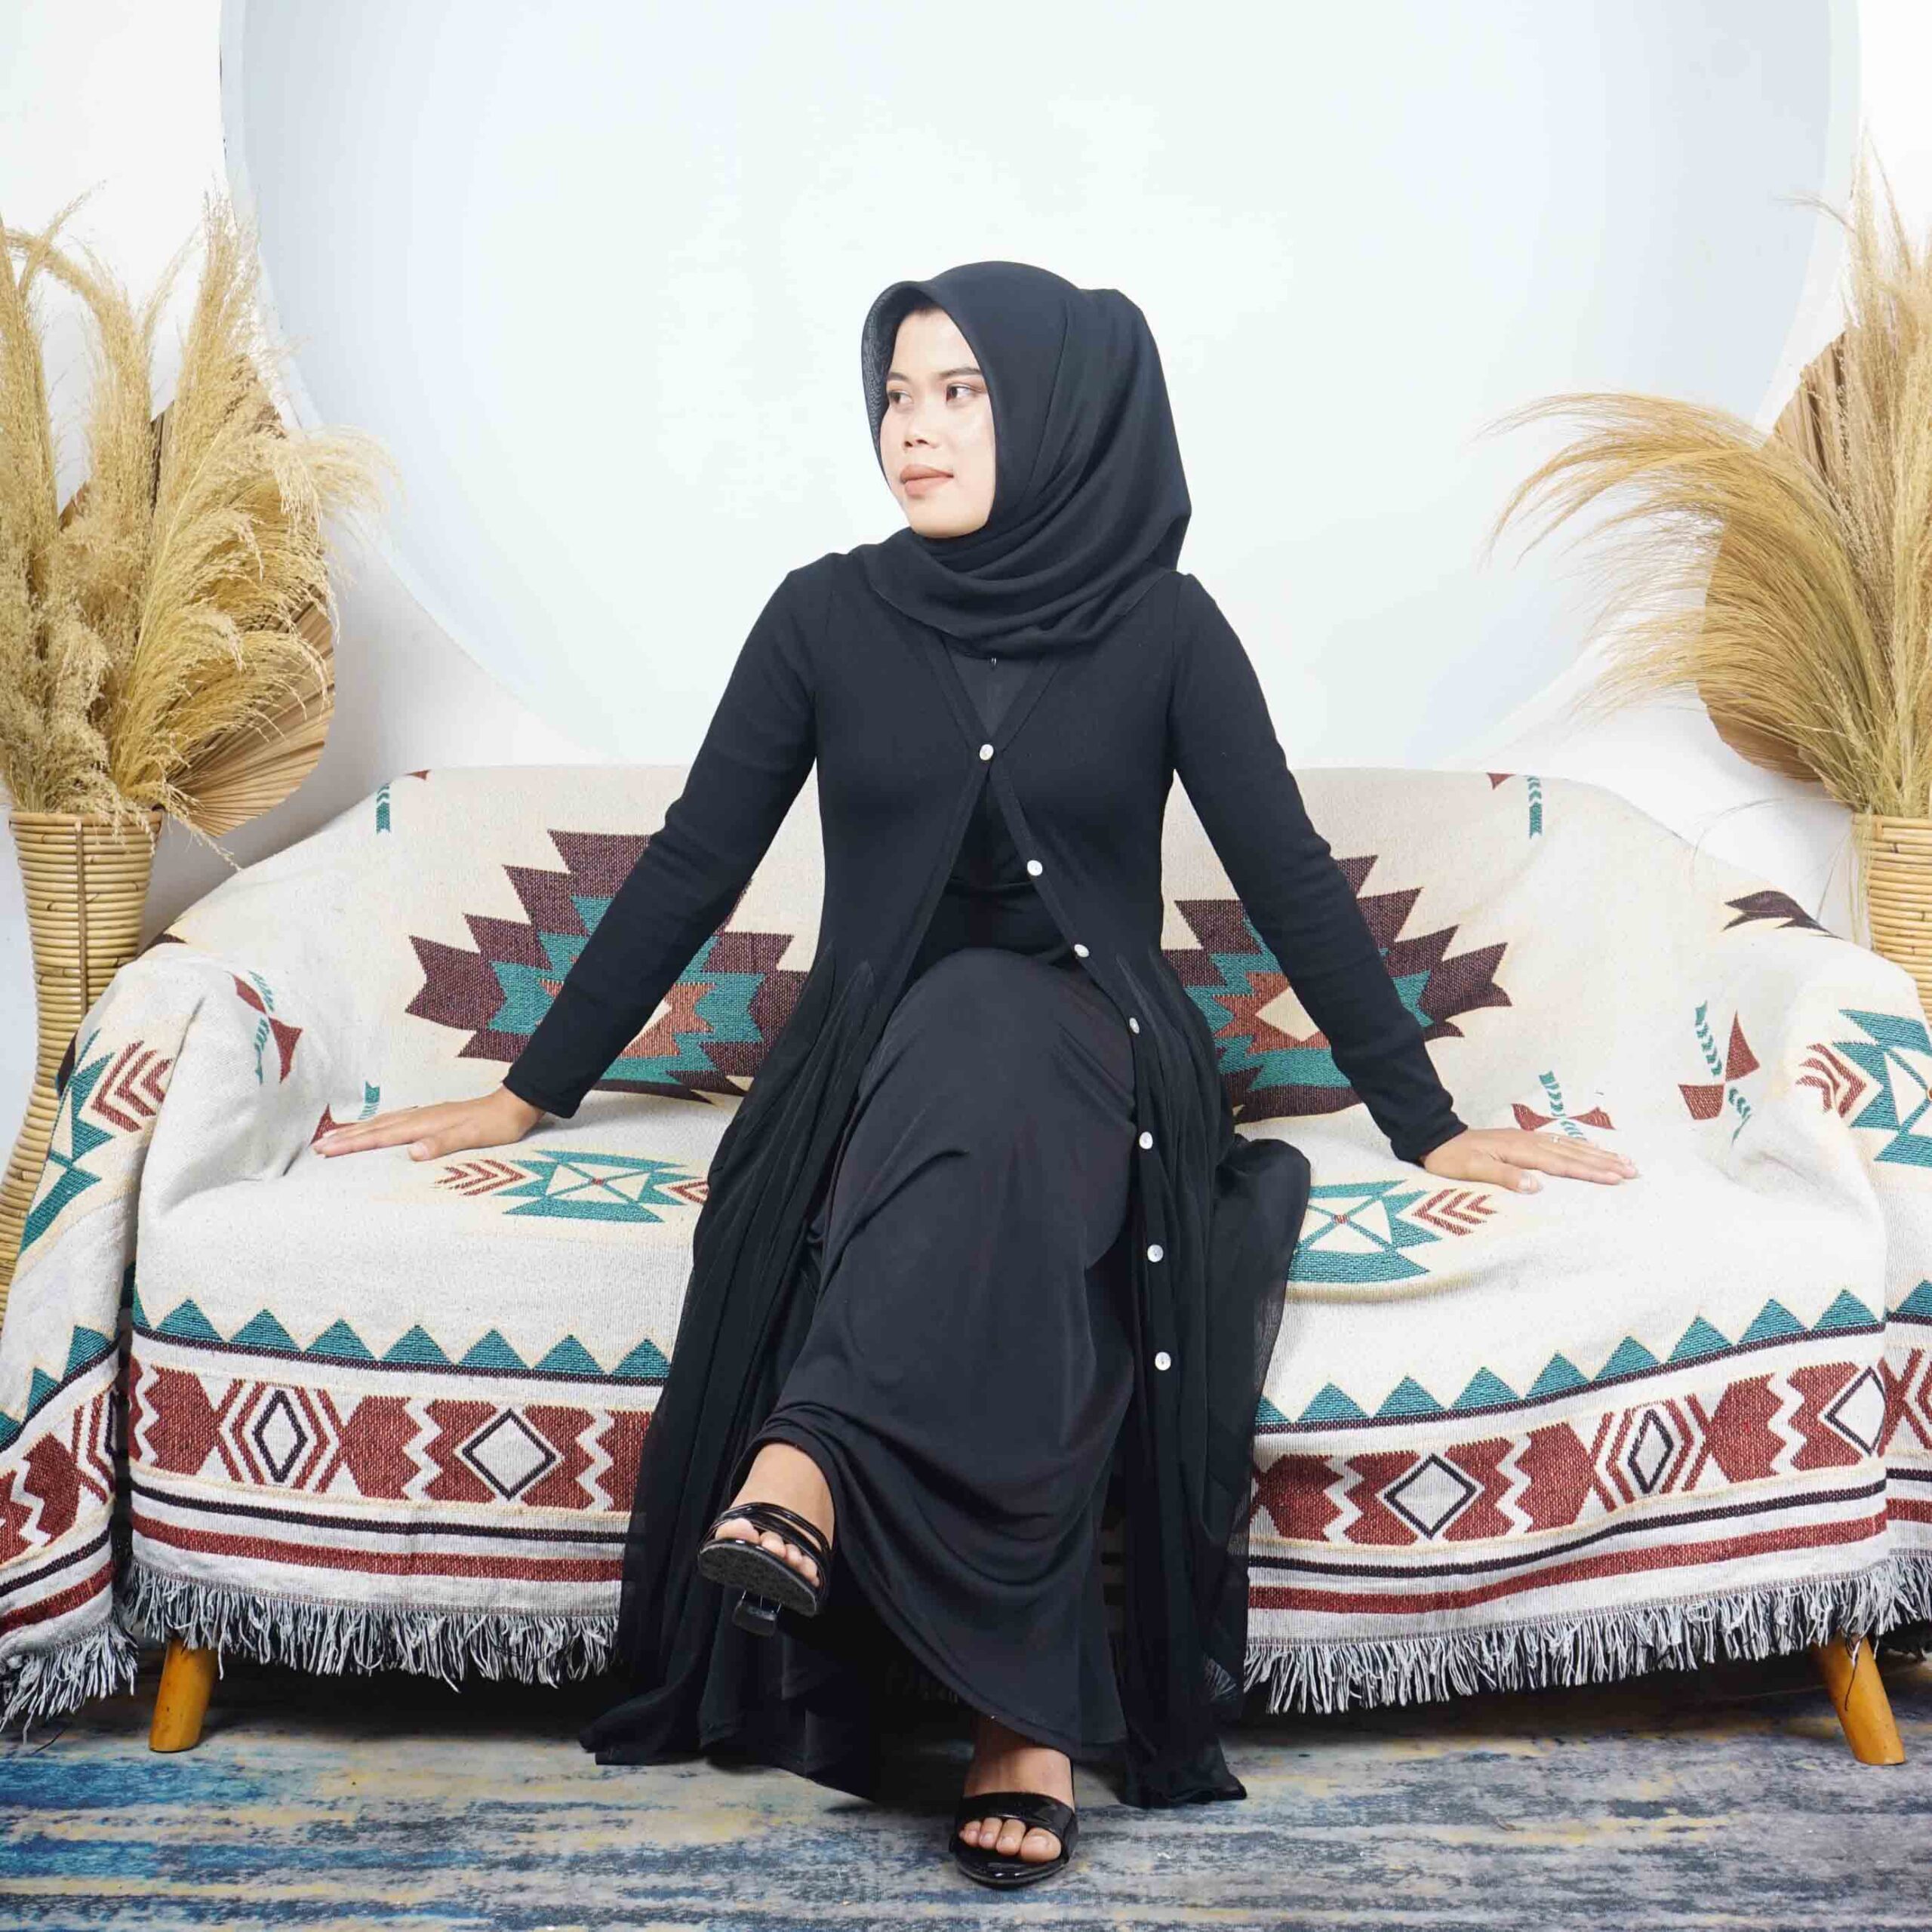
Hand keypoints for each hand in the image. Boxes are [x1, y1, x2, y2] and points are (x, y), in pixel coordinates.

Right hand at [313, 1083, 545, 1160]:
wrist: (515, 1105)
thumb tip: (412, 1152)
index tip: (326, 1150)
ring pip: (383, 1123)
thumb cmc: (497, 1125)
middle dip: (345, 1138)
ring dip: (358, 1131)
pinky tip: (376, 1128)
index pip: (381, 1137)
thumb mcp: (473, 1137)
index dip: (353, 1145)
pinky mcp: (434, 1116)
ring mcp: (426, 1115)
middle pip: (375, 1128)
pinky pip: (396, 1121)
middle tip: (318, 1147)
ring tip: (336, 1137)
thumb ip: (443, 1144)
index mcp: (425, 1124)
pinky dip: (378, 1125)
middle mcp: (421, 1117)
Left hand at [1419, 1126, 1637, 1192]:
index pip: (1562, 1165)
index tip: (1616, 1179)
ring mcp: (1528, 1139)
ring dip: (1598, 1153)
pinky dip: (1579, 1145)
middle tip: (1634, 1170)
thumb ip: (1504, 1176)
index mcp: (1521, 1150)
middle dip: (1605, 1162)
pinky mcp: (1524, 1139)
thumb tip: (1537, 1186)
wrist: (1436, 1137)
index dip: (1590, 1172)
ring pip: (1570, 1146)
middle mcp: (1529, 1142)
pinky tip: (1591, 1148)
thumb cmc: (1452, 1158)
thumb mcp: (1472, 1170)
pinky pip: (1559, 1142)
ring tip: (1624, 1160)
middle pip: (1574, 1153)